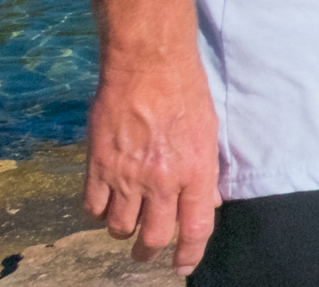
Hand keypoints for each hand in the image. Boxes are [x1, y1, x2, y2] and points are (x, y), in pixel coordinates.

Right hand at [84, 60, 220, 275]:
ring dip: (124, 231)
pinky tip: (107, 203)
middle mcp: (162, 180)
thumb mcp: (209, 132)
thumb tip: (210, 202)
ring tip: (128, 223)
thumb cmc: (187, 92)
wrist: (149, 66)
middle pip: (154, 237)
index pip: (195, 227)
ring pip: (120, 228)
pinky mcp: (98, 166)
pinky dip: (100, 212)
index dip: (190, 253)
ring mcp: (127, 176)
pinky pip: (93, 208)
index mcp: (196, 171)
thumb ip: (206, 172)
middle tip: (146, 252)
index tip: (183, 266)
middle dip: (149, 251)